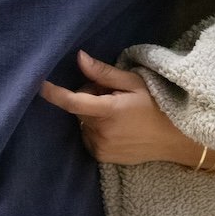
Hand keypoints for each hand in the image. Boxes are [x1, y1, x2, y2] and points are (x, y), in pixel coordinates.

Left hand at [40, 51, 200, 166]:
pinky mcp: (102, 157)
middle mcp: (101, 132)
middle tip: (112, 95)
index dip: (54, 93)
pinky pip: (88, 137)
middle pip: (78, 109)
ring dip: (93, 115)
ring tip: (118, 114)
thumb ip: (104, 73)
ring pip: (82, 123)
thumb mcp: (134, 83)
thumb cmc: (156, 106)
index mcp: (109, 111)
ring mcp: (101, 148)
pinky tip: (117, 127)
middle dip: (89, 98)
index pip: (73, 101)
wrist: (174, 139)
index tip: (39, 84)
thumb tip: (79, 58)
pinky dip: (96, 129)